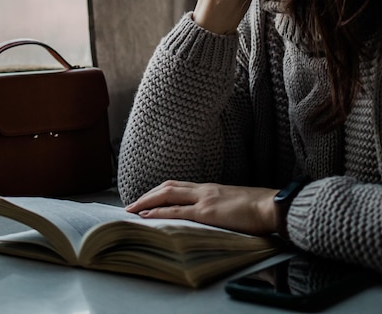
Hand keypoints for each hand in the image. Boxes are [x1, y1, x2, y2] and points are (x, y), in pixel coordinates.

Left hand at [125, 180, 278, 234]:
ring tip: (133, 209)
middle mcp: (204, 189)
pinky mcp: (207, 211)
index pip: (179, 186)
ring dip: (147, 201)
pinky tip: (147, 216)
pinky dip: (159, 212)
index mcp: (210, 188)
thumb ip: (221, 208)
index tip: (148, 198)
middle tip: (131, 204)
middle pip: (168, 186)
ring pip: (168, 194)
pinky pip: (177, 211)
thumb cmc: (259, 208)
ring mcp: (205, 199)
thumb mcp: (235, 205)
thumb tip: (214, 217)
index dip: (160, 191)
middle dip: (148, 194)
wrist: (272, 206)